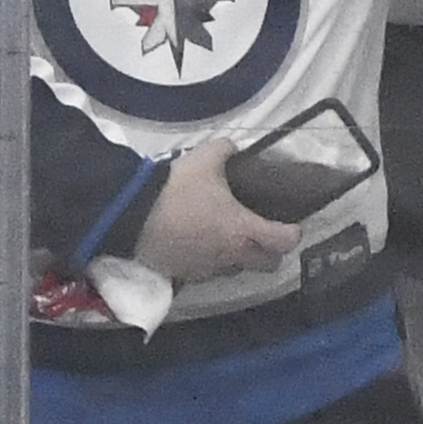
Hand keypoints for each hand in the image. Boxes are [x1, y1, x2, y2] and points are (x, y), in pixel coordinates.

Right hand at [127, 140, 302, 285]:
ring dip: (240, 257)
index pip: (286, 241)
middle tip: (262, 233)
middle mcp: (232, 255)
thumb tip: (232, 148)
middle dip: (271, 251)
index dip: (293, 232)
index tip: (289, 223)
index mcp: (244, 229)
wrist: (129, 215)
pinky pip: (209, 273)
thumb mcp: (204, 159)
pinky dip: (211, 262)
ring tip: (229, 237)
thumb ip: (225, 151)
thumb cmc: (174, 189)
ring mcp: (209, 268)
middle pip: (269, 264)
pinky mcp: (186, 275)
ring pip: (239, 269)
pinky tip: (201, 245)